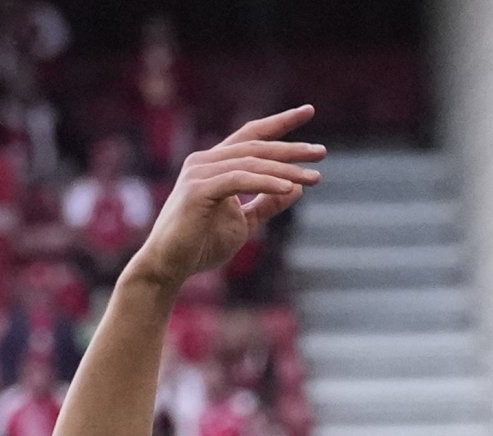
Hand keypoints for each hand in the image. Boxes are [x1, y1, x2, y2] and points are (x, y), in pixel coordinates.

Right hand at [127, 108, 324, 289]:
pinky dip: (265, 183)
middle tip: (322, 152)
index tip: (309, 111)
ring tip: (313, 178)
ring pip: (250, 163)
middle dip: (291, 148)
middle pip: (255, 146)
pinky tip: (288, 188)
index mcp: (215, 164)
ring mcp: (199, 173)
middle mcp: (205, 161)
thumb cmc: (202, 244)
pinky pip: (238, 180)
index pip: (251, 135)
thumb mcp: (245, 222)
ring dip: (285, 169)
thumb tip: (295, 188)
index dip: (280, 123)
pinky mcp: (197, 190)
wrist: (170, 266)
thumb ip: (267, 204)